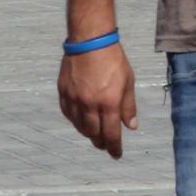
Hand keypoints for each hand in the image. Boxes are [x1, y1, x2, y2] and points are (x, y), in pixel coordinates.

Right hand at [57, 42, 138, 158]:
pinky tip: (81, 121)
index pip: (111, 134)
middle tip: (106, 145)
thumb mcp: (128, 81)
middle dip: (101, 143)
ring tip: (95, 134)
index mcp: (109, 102)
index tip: (116, 155)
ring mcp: (75, 99)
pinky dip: (76, 122)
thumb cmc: (113, 59)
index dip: (114, 147)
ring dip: (89, 134)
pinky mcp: (64, 93)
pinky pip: (69, 115)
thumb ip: (128, 106)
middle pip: (94, 134)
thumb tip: (131, 127)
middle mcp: (90, 104)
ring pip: (80, 127)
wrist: (90, 40)